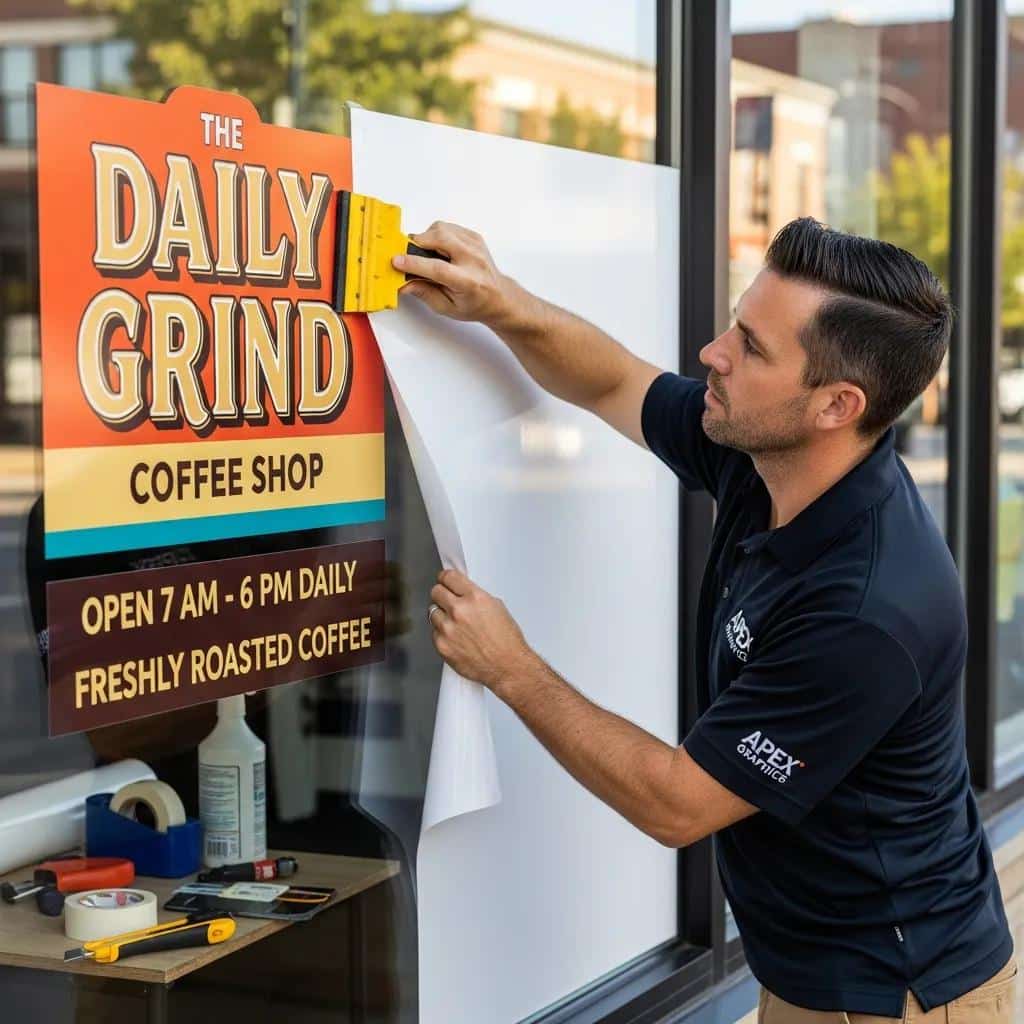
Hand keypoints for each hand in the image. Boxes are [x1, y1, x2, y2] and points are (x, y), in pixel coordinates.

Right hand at [392, 221, 523, 327]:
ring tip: (427, 253)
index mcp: (468, 282)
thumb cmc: (474, 304)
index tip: (397, 261)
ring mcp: (475, 245)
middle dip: (417, 243)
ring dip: (427, 238)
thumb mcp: (447, 307)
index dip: (414, 263)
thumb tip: (403, 282)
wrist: (498, 296)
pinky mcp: (474, 236)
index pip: (437, 268)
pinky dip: (437, 234)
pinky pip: (448, 226)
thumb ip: (424, 293)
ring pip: (442, 228)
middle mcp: (474, 260)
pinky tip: (438, 249)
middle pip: (440, 238)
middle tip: (408, 253)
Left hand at [428, 569, 533, 691]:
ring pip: (432, 612)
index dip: (445, 578)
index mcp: (475, 598)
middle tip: (447, 600)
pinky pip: (434, 632)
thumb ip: (475, 597)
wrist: (507, 666)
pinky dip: (442, 634)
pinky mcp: (442, 645)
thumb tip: (462, 592)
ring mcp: (448, 629)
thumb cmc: (506, 640)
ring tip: (455, 624)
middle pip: (436, 592)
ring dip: (441, 615)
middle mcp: (459, 611)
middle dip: (441, 595)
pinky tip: (456, 638)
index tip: (444, 580)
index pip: (449, 577)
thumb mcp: (496, 607)